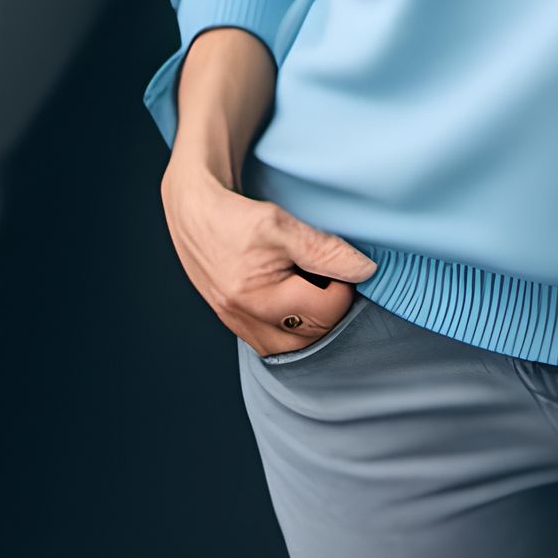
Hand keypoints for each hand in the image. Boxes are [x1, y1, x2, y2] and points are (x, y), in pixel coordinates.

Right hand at [160, 159, 378, 356]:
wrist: (192, 211)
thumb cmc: (234, 215)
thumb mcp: (281, 223)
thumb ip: (324, 249)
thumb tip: (365, 270)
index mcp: (256, 296)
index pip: (325, 311)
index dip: (343, 287)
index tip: (340, 264)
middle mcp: (244, 319)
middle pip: (312, 336)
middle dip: (329, 306)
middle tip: (327, 274)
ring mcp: (238, 325)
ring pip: (294, 346)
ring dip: (312, 322)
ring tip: (311, 286)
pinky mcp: (234, 323)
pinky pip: (274, 342)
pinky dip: (292, 326)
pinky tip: (294, 298)